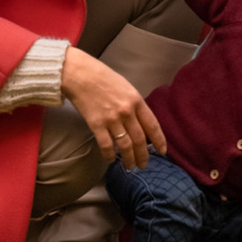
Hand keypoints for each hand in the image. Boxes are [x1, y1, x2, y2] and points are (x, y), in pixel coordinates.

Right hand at [61, 46, 163, 166]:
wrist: (79, 74)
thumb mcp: (126, 87)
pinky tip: (111, 160)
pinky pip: (106, 145)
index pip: (153, 125)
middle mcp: (126, 111)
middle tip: (144, 165)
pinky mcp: (96, 124)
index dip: (159, 140)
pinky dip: (110, 155)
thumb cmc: (102, 78)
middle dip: (143, 155)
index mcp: (136, 100)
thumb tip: (140, 123)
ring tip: (130, 167)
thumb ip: (134, 105)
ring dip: (129, 159)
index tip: (162, 151)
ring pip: (125, 145)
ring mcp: (111, 119)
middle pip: (140, 139)